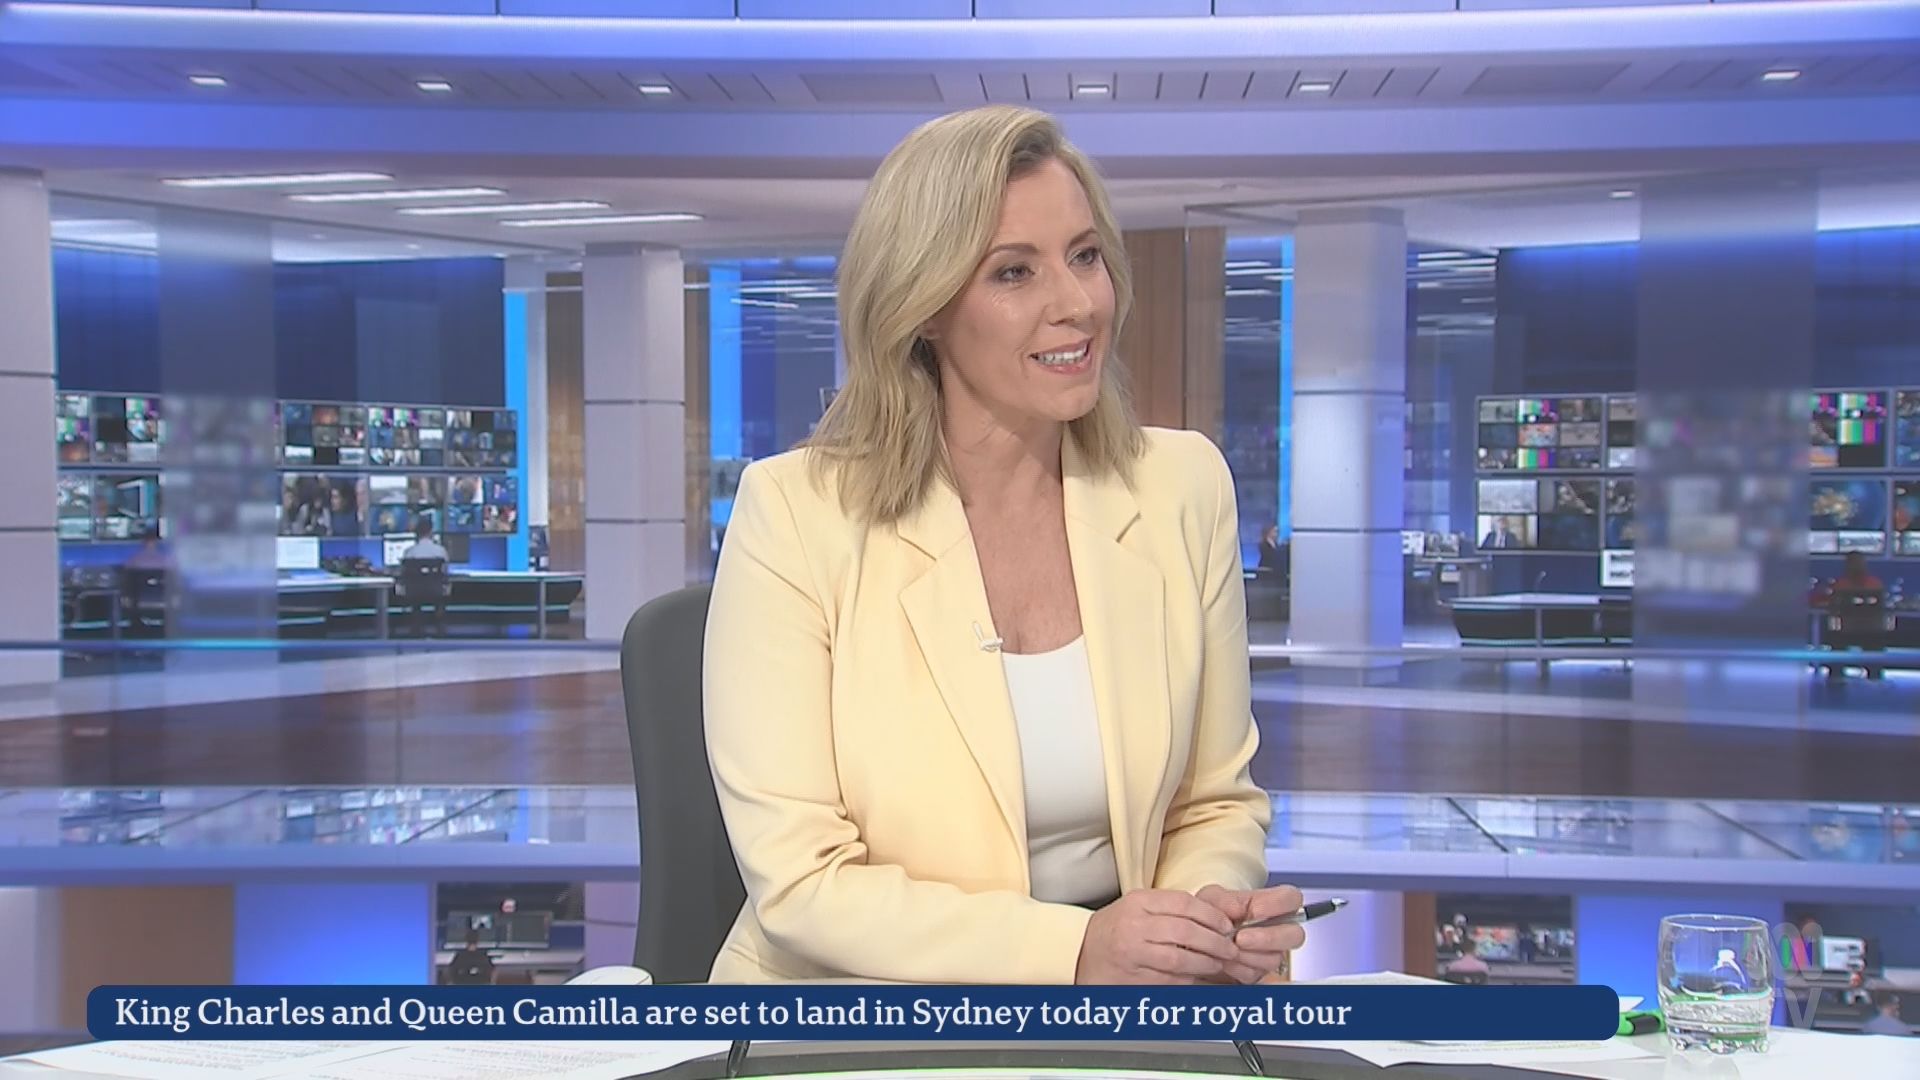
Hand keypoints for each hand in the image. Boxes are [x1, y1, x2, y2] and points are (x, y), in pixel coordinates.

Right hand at [1074, 889, 1241, 983]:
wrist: (1078, 952)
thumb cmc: (1114, 928)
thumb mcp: (1138, 906)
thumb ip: (1171, 908)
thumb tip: (1215, 917)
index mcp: (1138, 902)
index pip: (1184, 903)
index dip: (1211, 915)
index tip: (1226, 925)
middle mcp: (1134, 925)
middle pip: (1186, 932)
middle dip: (1215, 942)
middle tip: (1229, 948)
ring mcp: (1132, 952)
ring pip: (1179, 959)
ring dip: (1205, 963)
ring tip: (1217, 963)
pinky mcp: (1132, 977)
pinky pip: (1168, 979)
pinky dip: (1187, 979)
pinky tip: (1196, 975)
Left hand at [1195, 884, 1306, 984]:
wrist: (1195, 940)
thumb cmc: (1209, 914)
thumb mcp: (1211, 898)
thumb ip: (1226, 900)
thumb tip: (1238, 908)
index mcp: (1269, 905)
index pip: (1293, 898)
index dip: (1280, 904)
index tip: (1256, 910)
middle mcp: (1276, 930)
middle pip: (1295, 935)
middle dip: (1267, 938)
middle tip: (1240, 938)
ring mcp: (1270, 953)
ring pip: (1274, 959)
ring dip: (1247, 956)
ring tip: (1226, 949)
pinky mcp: (1258, 973)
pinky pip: (1256, 975)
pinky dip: (1237, 969)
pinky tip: (1224, 961)